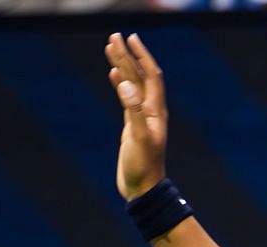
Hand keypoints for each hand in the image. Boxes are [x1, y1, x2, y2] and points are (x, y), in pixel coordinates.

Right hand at [106, 32, 166, 200]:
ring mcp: (141, 118)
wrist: (143, 189)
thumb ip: (134, 111)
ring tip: (111, 48)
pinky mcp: (132, 126)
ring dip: (123, 66)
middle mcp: (151, 111)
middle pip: (139, 76)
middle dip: (128, 56)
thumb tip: (126, 84)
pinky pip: (127, 99)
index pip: (150, 75)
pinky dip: (120, 84)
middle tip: (115, 37)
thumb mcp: (139, 138)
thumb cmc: (143, 167)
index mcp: (155, 111)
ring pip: (131, 85)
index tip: (131, 38)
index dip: (141, 55)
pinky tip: (114, 75)